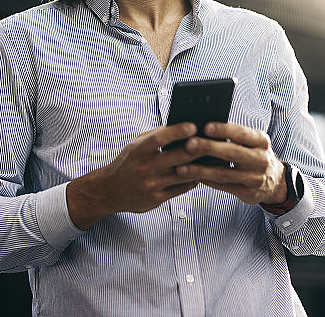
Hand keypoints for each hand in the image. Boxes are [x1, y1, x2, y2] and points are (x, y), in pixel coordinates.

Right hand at [66, 122, 200, 229]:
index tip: (193, 125)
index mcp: (138, 150)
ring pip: (184, 174)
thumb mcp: (135, 145)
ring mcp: (151, 184)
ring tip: (214, 157)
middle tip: (213, 140)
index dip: (178, 131)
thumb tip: (180, 126)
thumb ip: (155, 136)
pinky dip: (194, 179)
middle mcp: (144, 168)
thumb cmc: (127, 163)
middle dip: (198, 148)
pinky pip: (182, 188)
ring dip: (201, 165)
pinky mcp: (157, 198)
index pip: (160, 138)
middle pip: (178, 156)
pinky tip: (202, 172)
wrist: (110, 190)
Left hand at [175, 122, 286, 204]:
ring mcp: (255, 178)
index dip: (224, 129)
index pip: (242, 133)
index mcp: (261, 141)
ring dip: (201, 170)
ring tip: (182, 167)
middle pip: (232, 153)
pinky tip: (193, 177)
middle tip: (189, 144)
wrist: (275, 181)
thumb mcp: (253, 142)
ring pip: (224, 173)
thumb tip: (203, 127)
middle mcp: (261, 159)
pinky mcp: (248, 192)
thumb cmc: (255, 155)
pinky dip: (207, 181)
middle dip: (209, 148)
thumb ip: (234, 136)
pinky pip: (223, 186)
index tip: (205, 126)